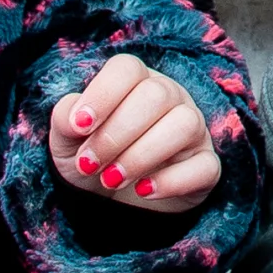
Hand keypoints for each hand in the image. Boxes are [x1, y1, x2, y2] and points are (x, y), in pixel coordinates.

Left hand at [49, 54, 218, 212]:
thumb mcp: (67, 140)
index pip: (128, 69)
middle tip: (90, 165)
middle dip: (116, 134)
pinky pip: (204, 166)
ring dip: (142, 156)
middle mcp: (170, 97)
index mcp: (135, 82)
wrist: (109, 204)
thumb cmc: (91, 159)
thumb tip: (75, 116)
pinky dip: (172, 181)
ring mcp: (193, 130)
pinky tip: (143, 191)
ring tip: (112, 180)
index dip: (103, 94)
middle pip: (156, 95)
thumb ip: (66, 118)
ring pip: (185, 124)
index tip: (79, 126)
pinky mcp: (206, 166)